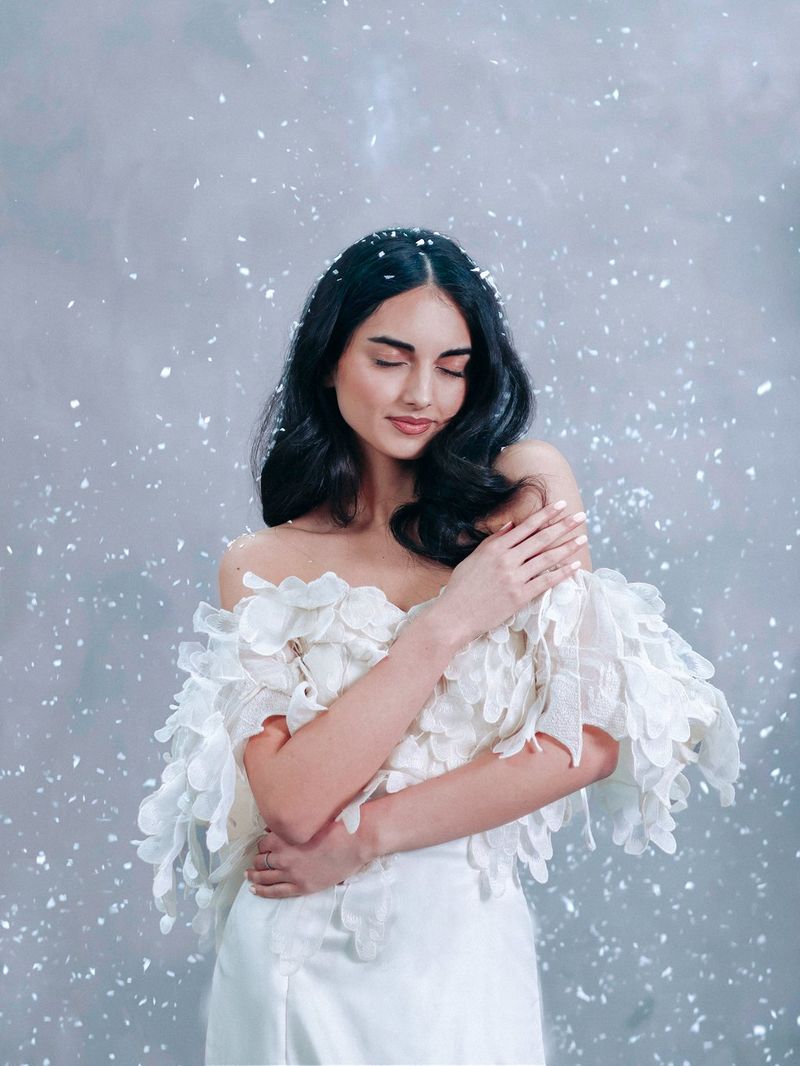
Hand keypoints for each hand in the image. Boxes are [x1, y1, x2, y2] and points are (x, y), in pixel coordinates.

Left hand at [244, 818, 371, 898]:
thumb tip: (275, 830)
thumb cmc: (335, 828)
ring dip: (254, 875)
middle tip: (256, 861)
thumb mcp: (309, 822)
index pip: (262, 843)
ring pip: (264, 876)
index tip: (264, 846)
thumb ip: (290, 827)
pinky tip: (254, 889)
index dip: (262, 845)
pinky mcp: (302, 887)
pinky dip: (262, 891)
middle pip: (261, 860)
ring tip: (248, 875)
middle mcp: (284, 857)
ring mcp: (292, 874)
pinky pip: (275, 892)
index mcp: (285, 839)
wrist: (355, 844)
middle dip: (257, 860)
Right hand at [432, 500, 587, 643]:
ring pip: (547, 558)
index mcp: (494, 548)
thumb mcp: (473, 558)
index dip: (545, 515)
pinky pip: (546, 581)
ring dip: (567, 547)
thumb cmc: (461, 588)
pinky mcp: (520, 596)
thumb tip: (512, 525)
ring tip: (583, 538)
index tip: (560, 505)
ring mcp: (514, 578)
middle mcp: (506, 560)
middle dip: (563, 526)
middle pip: (541, 538)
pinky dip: (562, 573)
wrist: (455, 616)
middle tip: (580, 517)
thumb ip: (493, 541)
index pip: (526, 527)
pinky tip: (575, 565)